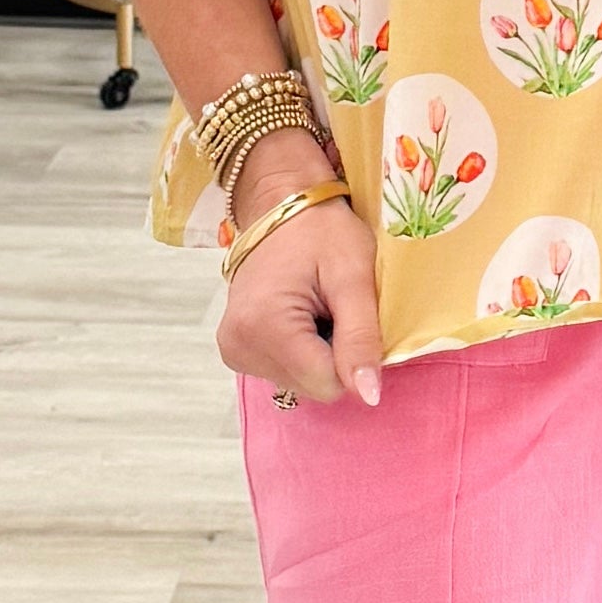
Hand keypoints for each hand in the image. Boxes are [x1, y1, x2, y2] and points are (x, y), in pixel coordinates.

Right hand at [216, 173, 383, 409]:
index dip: (351, 356)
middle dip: (333, 352)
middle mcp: (239, 345)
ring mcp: (233, 349)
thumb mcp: (353, 277)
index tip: (346, 312)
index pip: (328, 384)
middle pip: (313, 385)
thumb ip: (361, 339)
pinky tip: (300, 315)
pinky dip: (302, 350)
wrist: (282, 205)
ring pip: (301, 382)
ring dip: (318, 350)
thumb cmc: (323, 231)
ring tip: (315, 306)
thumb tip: (368, 396)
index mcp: (264, 327)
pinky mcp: (235, 349)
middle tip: (331, 306)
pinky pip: (285, 371)